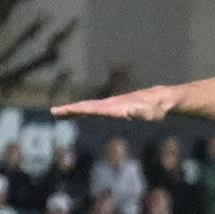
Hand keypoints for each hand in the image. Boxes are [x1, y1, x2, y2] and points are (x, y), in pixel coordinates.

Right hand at [51, 85, 177, 121]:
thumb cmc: (156, 109)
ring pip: (89, 107)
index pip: (92, 108)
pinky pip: (96, 109)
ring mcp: (112, 106)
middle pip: (86, 106)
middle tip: (54, 112)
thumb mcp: (150, 113)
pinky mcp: (115, 108)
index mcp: (114, 107)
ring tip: (59, 113)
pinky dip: (84, 111)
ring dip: (74, 110)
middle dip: (70, 110)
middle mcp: (111, 104)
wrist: (160, 99)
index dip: (77, 110)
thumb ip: (140, 113)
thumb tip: (129, 112)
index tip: (64, 110)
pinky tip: (79, 113)